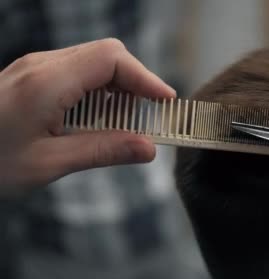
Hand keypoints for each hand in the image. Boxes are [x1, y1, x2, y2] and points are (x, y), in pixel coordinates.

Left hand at [0, 38, 174, 195]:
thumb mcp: (49, 164)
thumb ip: (103, 151)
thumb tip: (149, 148)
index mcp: (47, 82)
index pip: (112, 59)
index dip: (146, 78)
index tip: (167, 102)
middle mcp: (42, 66)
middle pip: (107, 54)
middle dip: (135, 82)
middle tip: (148, 116)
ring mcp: (34, 68)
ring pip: (93, 61)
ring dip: (117, 87)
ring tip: (124, 124)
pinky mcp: (31, 77)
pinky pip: (76, 71)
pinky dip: (98, 91)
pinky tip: (97, 119)